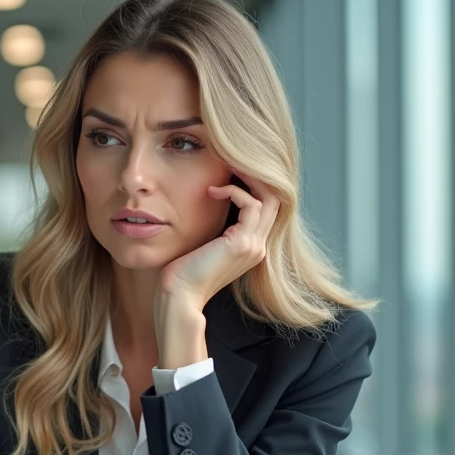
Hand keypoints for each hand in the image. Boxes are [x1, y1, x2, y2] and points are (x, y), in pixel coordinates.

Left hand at [160, 173, 279, 309]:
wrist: (179, 296)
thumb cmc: (182, 272)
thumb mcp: (203, 244)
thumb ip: (214, 227)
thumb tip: (209, 199)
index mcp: (251, 247)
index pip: (266, 207)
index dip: (254, 184)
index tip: (233, 168)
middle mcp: (258, 246)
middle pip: (275, 199)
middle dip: (258, 175)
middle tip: (236, 158)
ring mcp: (253, 245)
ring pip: (269, 198)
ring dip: (249, 177)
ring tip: (228, 165)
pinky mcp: (242, 243)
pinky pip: (251, 204)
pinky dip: (234, 191)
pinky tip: (213, 191)